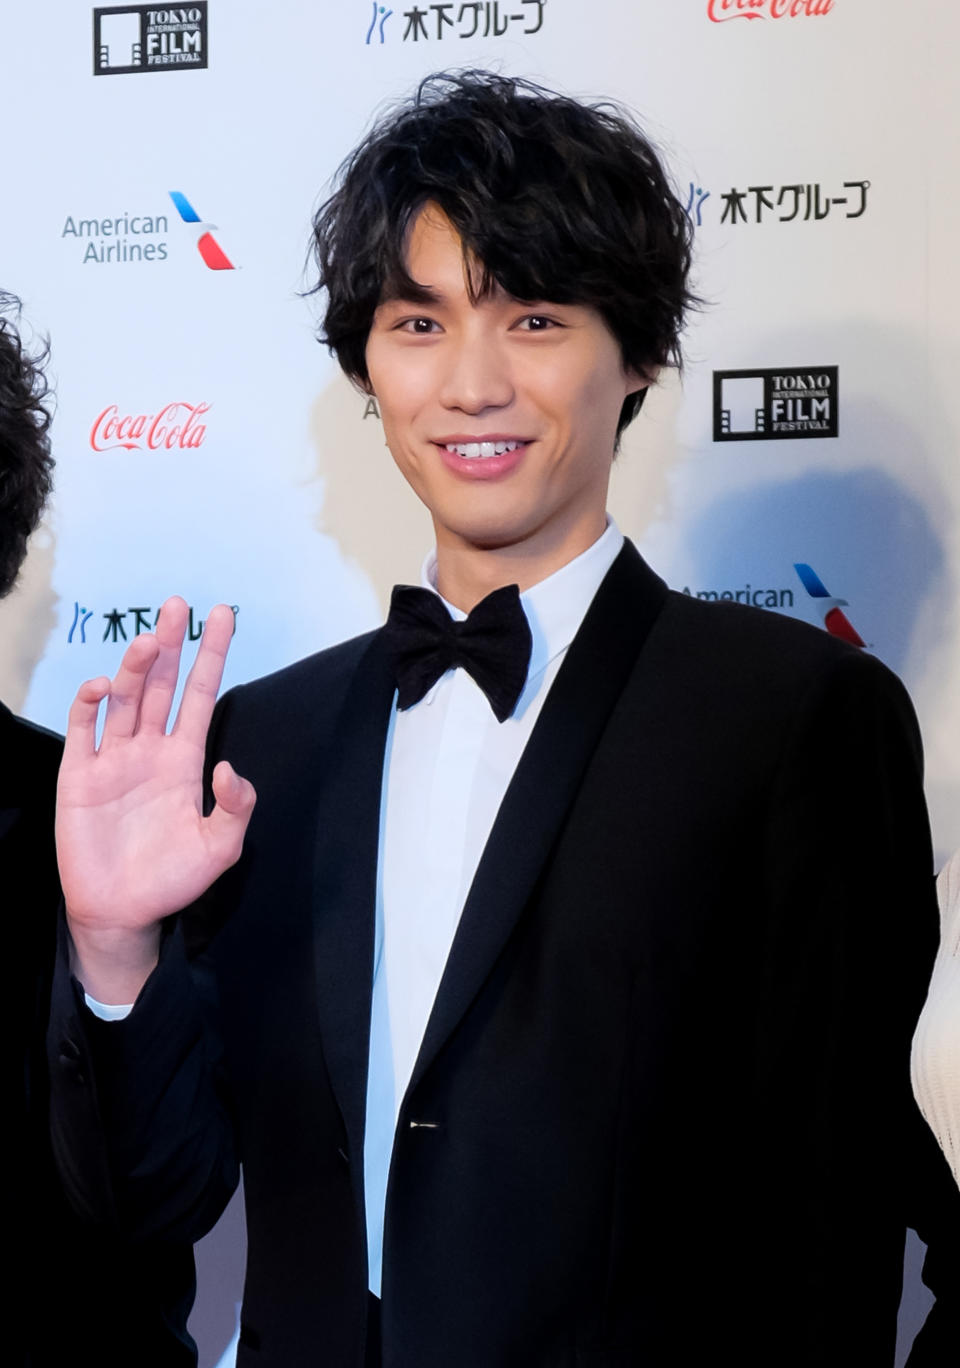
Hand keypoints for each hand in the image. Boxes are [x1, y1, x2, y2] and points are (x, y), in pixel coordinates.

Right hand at [57, 597, 255, 1001]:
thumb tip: (230, 766)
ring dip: (136, 667)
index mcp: (184, 760)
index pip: (201, 696)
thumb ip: (235, 808)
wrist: (121, 912)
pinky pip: (83, 729)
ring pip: (125, 698)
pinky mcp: (79, 775)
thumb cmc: (172, 880)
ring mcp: (113, 759)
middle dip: (171, 645)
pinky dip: (89, 703)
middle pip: (162, 685)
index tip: (221, 616)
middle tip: (177, 605)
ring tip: (150, 639)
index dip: (211, 657)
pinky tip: (102, 687)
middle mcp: (150, 750)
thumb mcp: (220, 848)